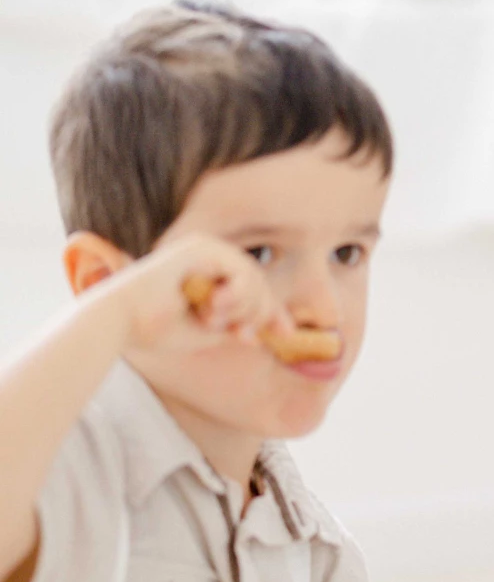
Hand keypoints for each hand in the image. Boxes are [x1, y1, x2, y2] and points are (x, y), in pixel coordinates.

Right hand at [106, 233, 293, 355]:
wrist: (119, 322)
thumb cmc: (154, 329)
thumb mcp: (206, 332)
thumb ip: (234, 327)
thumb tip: (263, 331)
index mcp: (208, 273)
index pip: (253, 290)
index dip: (272, 313)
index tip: (286, 335)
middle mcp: (208, 256)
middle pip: (259, 284)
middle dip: (261, 313)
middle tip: (244, 335)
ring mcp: (205, 247)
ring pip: (254, 278)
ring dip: (245, 308)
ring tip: (215, 320)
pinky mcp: (200, 246)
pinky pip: (242, 270)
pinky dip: (237, 294)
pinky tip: (215, 307)